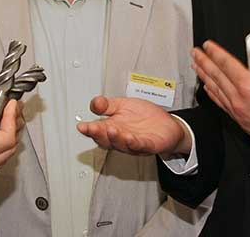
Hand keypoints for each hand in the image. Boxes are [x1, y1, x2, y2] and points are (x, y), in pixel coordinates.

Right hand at [76, 96, 190, 158]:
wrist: (167, 124)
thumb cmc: (144, 116)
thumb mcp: (123, 105)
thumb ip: (107, 105)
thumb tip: (94, 103)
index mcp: (113, 127)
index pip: (97, 130)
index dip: (89, 129)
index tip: (82, 126)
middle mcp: (121, 137)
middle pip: (106, 140)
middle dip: (99, 134)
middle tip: (93, 128)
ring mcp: (134, 143)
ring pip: (122, 144)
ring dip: (115, 138)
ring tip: (111, 129)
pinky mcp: (149, 145)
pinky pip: (140, 146)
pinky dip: (134, 143)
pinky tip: (130, 137)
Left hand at [192, 40, 249, 157]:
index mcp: (249, 85)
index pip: (225, 63)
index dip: (214, 52)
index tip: (207, 45)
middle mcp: (239, 99)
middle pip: (215, 75)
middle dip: (203, 61)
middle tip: (196, 53)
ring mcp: (238, 112)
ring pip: (215, 90)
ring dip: (204, 76)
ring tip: (197, 66)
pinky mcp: (241, 121)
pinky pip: (221, 103)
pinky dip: (212, 93)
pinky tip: (208, 88)